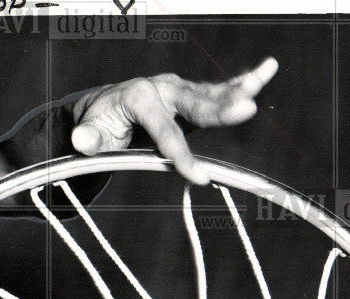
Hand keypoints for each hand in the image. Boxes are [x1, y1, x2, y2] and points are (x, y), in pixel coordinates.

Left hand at [70, 58, 278, 184]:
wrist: (107, 106)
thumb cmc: (101, 121)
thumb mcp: (91, 131)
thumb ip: (89, 137)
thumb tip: (82, 140)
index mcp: (139, 97)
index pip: (164, 131)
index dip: (180, 155)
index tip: (198, 177)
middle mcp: (163, 87)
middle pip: (195, 102)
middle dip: (220, 108)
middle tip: (246, 109)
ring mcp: (180, 89)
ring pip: (211, 92)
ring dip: (238, 90)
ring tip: (261, 83)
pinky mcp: (192, 95)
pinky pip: (219, 89)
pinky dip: (243, 81)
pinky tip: (267, 69)